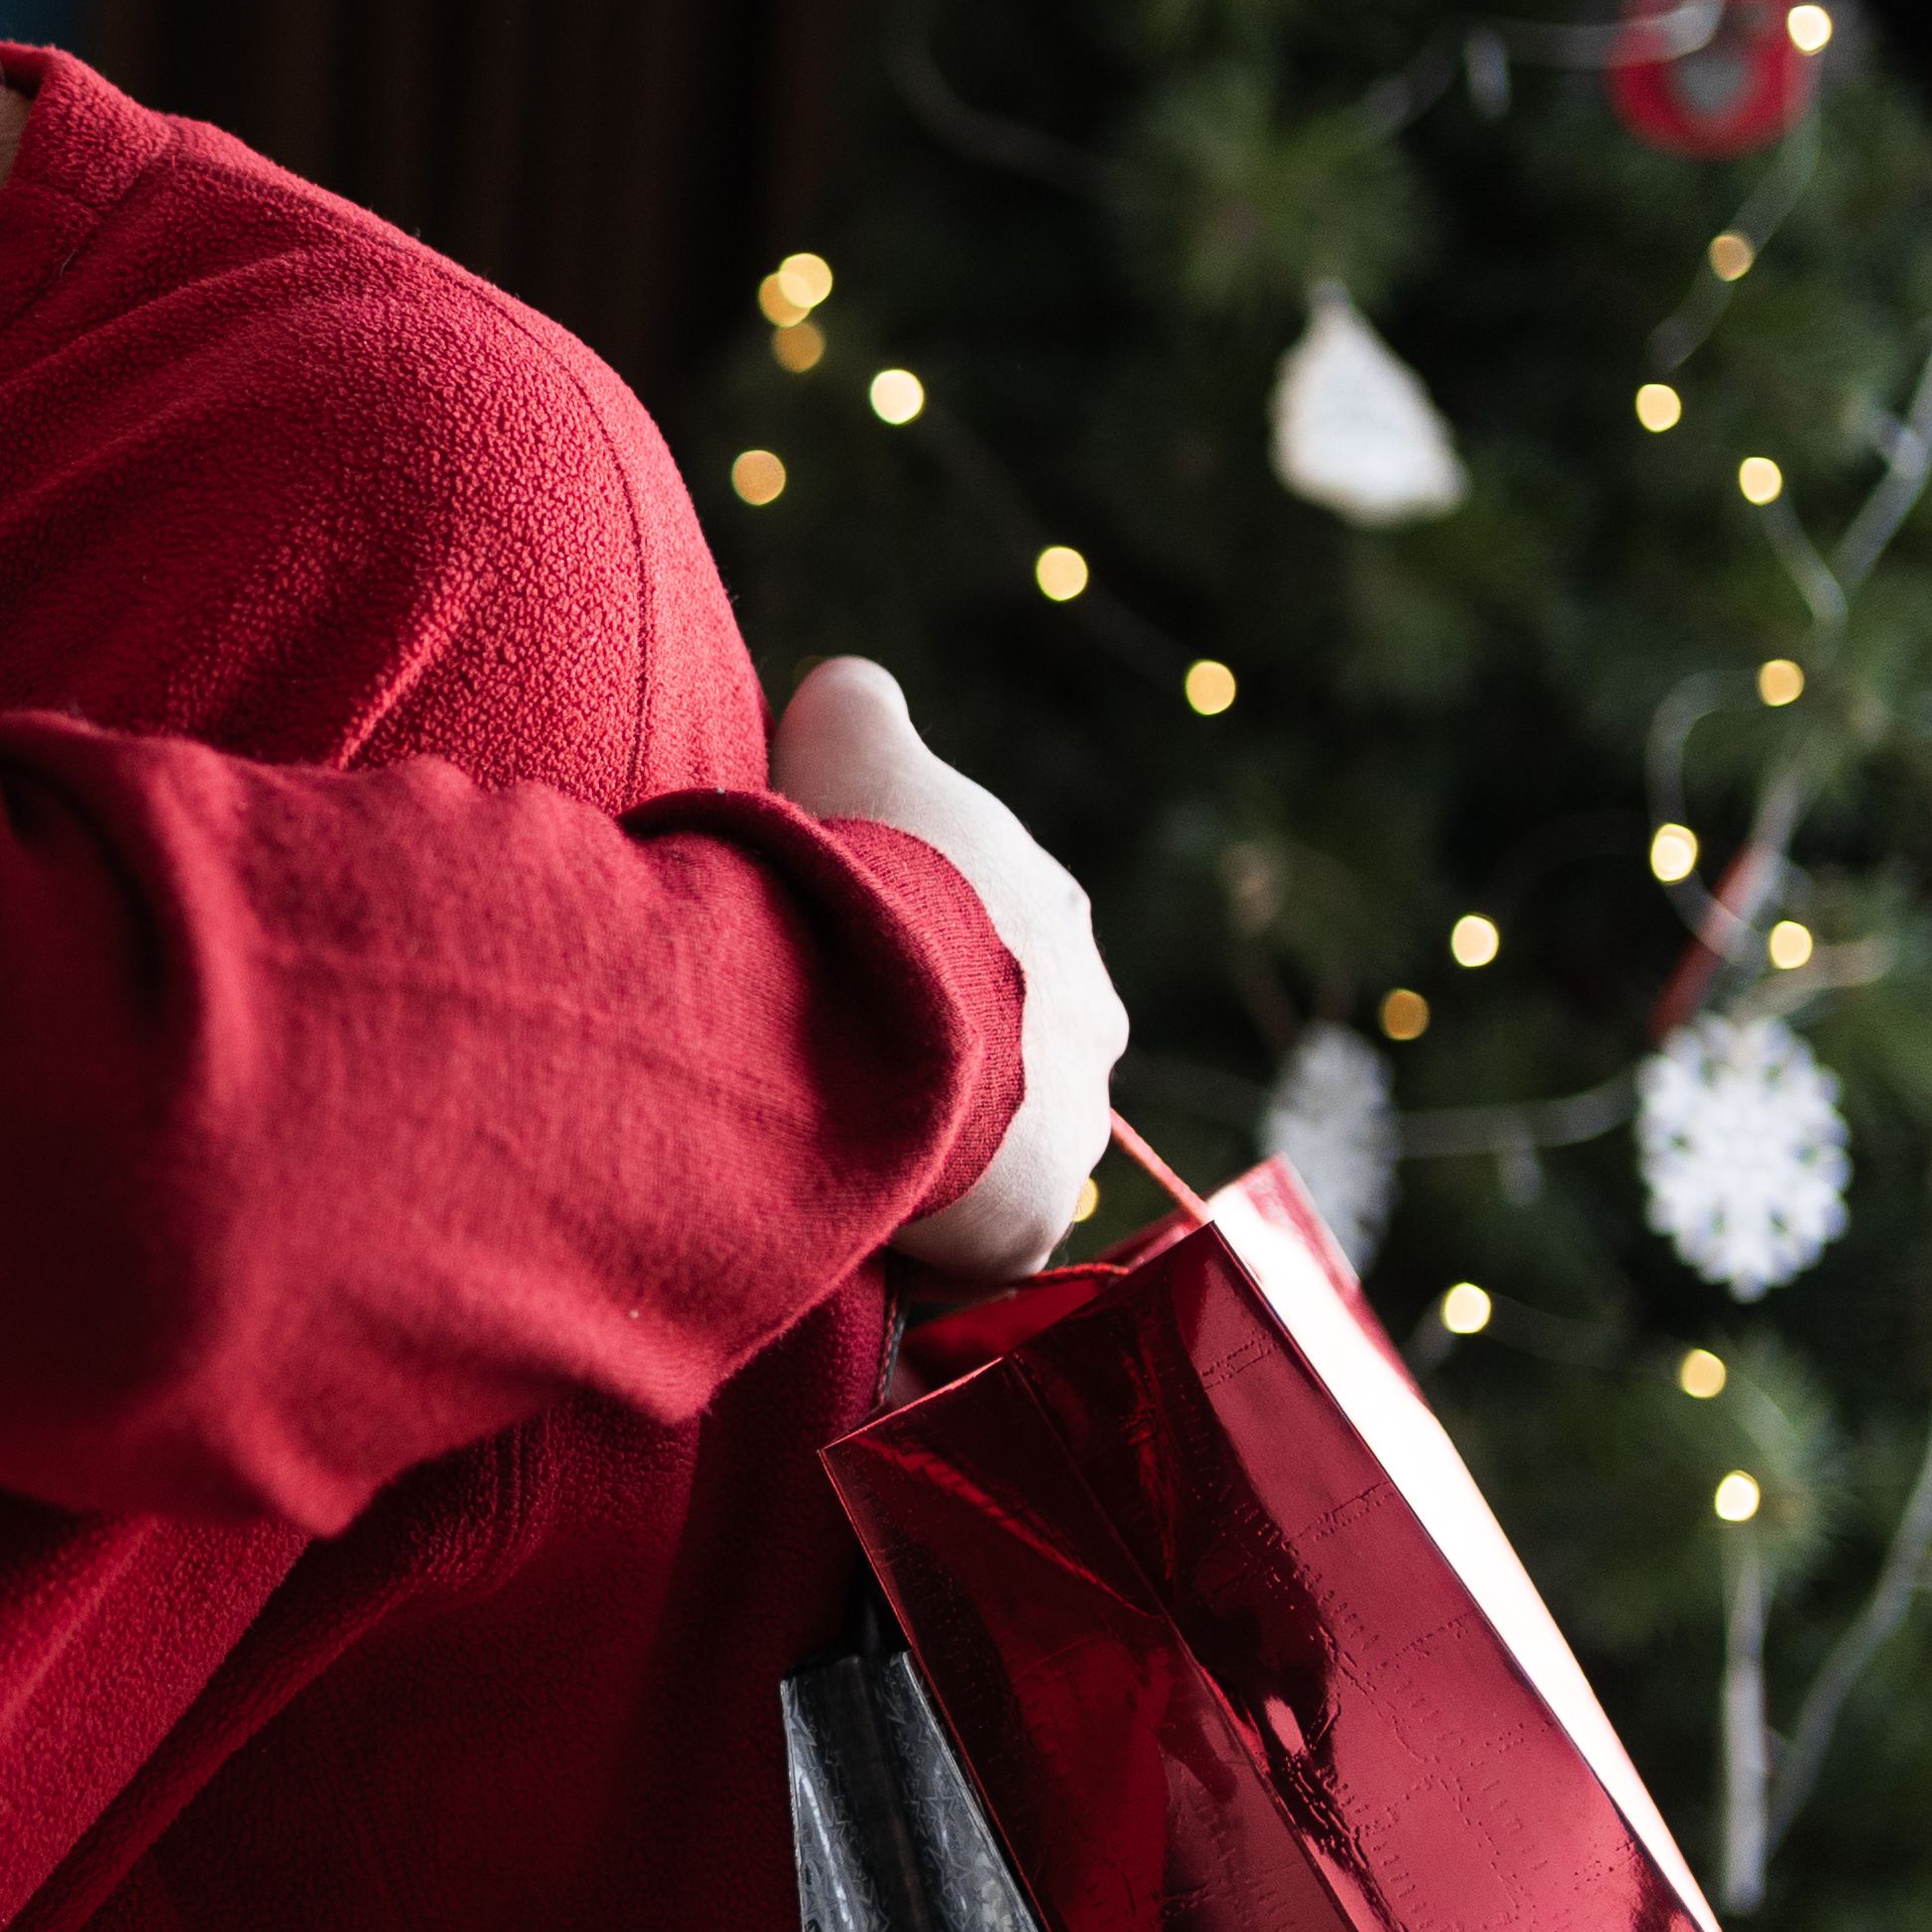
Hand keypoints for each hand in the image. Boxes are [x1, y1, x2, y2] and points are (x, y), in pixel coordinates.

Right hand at [775, 657, 1129, 1285]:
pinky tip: (852, 1213)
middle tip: (840, 1058)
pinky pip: (970, 1242)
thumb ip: (855, 706)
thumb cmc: (871, 865)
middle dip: (944, 1054)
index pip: (991, 929)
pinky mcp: (1031, 1224)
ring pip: (999, 1147)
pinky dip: (920, 1234)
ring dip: (936, 1148)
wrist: (890, 1006)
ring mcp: (1072, 1128)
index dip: (916, 944)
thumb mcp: (848, 739)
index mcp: (1051, 910)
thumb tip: (847, 689)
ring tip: (841, 1142)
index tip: (850, 960)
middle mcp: (1091, 1017)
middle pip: (1011, 1044)